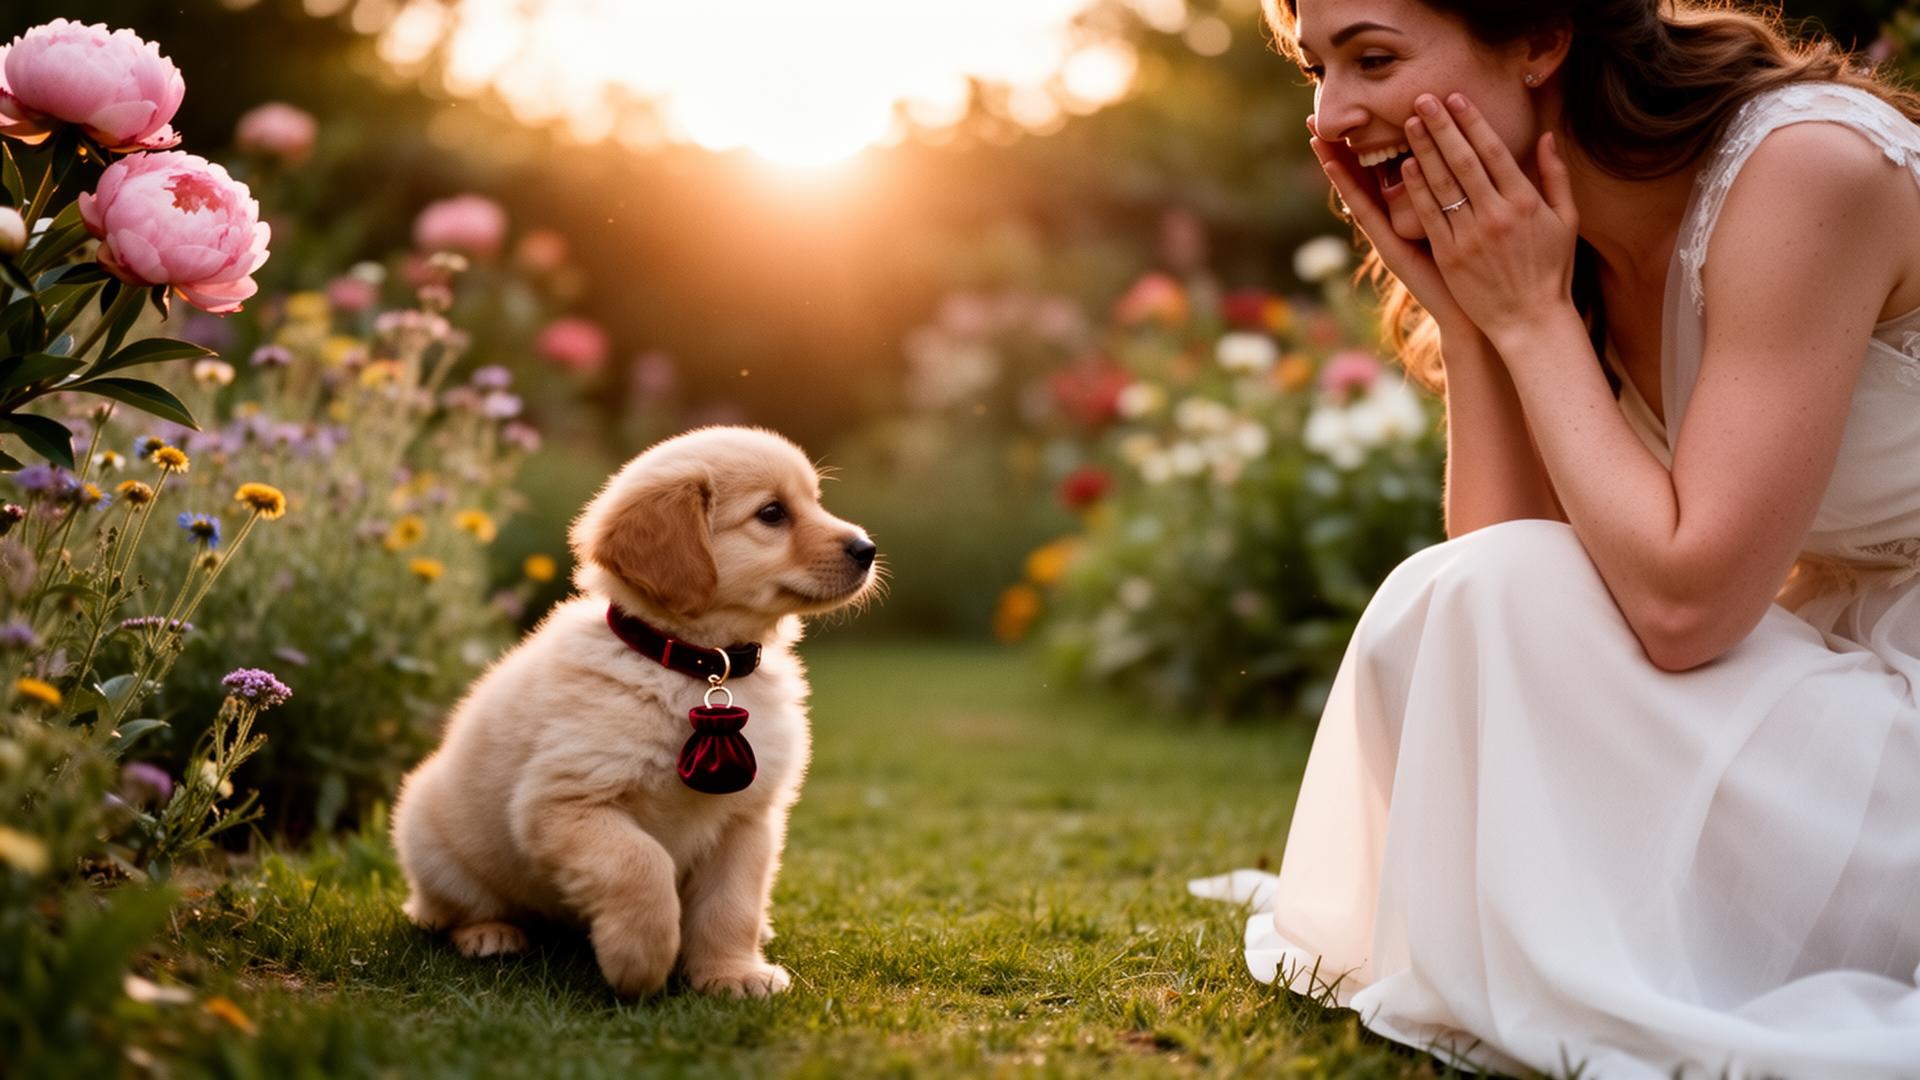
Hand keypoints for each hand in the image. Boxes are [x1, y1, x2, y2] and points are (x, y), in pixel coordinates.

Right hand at [1307, 114, 1478, 345]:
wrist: (1474, 312)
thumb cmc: (1480, 266)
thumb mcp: (1468, 218)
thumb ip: (1461, 186)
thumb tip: (1469, 147)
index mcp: (1407, 212)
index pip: (1378, 170)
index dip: (1360, 143)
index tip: (1346, 111)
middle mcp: (1391, 223)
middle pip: (1357, 177)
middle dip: (1335, 148)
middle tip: (1311, 117)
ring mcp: (1387, 237)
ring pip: (1355, 193)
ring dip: (1333, 165)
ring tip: (1314, 137)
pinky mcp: (1391, 251)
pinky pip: (1368, 216)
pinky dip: (1352, 192)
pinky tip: (1339, 169)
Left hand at [1398, 93, 1579, 346]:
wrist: (1531, 321)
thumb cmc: (1551, 270)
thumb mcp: (1566, 220)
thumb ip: (1555, 176)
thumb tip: (1547, 136)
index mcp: (1525, 202)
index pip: (1494, 151)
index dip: (1472, 122)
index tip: (1456, 98)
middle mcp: (1497, 215)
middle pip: (1463, 161)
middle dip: (1442, 126)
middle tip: (1422, 98)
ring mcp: (1471, 236)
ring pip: (1442, 185)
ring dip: (1424, 150)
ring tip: (1408, 123)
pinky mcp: (1450, 257)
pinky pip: (1429, 216)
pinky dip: (1417, 190)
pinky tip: (1406, 167)